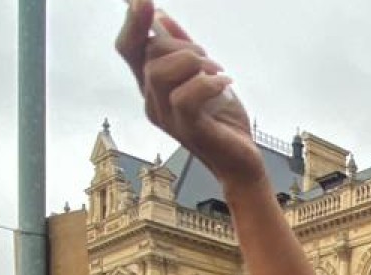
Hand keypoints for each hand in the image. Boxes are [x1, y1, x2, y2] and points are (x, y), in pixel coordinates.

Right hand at [116, 1, 266, 189]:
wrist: (241, 161)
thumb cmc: (222, 121)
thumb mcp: (203, 75)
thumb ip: (183, 48)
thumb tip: (162, 16)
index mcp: (153, 86)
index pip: (129, 48)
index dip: (132, 21)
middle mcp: (153, 101)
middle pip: (150, 54)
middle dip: (184, 45)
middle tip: (210, 61)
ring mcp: (168, 117)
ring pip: (160, 72)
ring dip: (194, 62)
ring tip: (217, 73)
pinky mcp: (189, 130)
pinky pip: (185, 97)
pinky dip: (208, 83)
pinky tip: (226, 84)